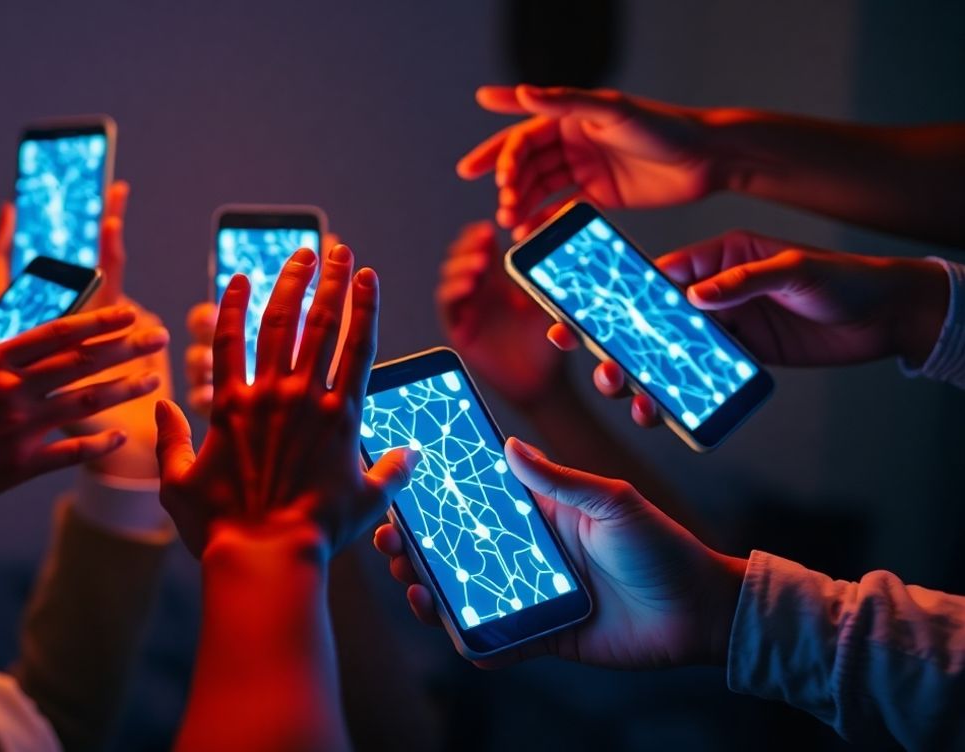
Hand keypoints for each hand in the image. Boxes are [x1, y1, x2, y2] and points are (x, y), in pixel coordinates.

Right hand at [0, 181, 168, 478]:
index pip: (59, 333)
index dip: (100, 321)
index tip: (130, 313)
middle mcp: (10, 389)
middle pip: (82, 362)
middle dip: (127, 348)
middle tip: (161, 337)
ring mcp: (16, 428)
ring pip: (85, 403)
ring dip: (124, 389)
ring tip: (153, 380)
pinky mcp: (17, 466)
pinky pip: (70, 452)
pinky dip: (99, 444)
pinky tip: (121, 436)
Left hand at [156, 246, 418, 557]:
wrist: (266, 553)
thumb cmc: (316, 536)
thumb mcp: (368, 506)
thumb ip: (390, 475)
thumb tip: (413, 457)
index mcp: (341, 417)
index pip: (359, 346)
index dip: (365, 305)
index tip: (368, 275)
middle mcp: (306, 398)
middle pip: (323, 323)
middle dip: (331, 281)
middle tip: (336, 250)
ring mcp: (266, 400)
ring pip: (281, 325)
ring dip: (291, 284)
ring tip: (300, 254)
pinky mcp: (227, 409)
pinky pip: (228, 347)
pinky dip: (233, 312)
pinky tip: (240, 281)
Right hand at [374, 437, 744, 669]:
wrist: (700, 612)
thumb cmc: (662, 547)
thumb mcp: (612, 502)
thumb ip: (559, 480)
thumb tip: (509, 446)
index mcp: (540, 517)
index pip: (475, 503)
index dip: (438, 497)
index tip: (403, 486)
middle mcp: (527, 556)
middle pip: (456, 550)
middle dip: (416, 546)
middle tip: (390, 539)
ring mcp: (532, 597)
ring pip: (466, 596)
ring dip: (431, 591)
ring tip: (411, 582)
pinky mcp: (544, 637)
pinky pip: (498, 643)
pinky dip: (472, 642)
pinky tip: (454, 631)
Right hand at [436, 220, 566, 406]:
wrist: (542, 381)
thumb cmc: (549, 341)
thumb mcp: (549, 301)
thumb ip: (542, 274)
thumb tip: (541, 238)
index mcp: (498, 278)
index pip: (478, 245)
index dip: (478, 235)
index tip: (490, 229)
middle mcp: (478, 290)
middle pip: (459, 256)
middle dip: (468, 247)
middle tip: (483, 244)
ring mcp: (466, 309)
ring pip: (449, 277)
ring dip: (461, 267)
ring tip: (479, 267)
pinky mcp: (458, 330)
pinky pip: (447, 305)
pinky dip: (453, 292)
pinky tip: (469, 287)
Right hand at [458, 85, 718, 236]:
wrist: (707, 159)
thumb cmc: (664, 127)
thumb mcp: (612, 111)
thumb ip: (565, 102)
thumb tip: (521, 93)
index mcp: (571, 115)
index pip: (522, 133)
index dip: (494, 150)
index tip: (468, 168)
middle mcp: (573, 140)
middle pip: (526, 164)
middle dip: (508, 184)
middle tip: (503, 204)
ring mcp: (584, 168)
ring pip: (540, 187)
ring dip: (521, 204)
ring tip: (510, 223)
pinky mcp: (599, 194)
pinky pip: (561, 208)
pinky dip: (544, 220)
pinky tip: (531, 233)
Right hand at [549, 230, 949, 425]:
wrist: (888, 316)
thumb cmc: (844, 279)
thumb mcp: (795, 270)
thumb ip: (742, 281)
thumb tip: (693, 298)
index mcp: (716, 260)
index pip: (654, 277)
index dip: (615, 295)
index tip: (582, 312)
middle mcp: (712, 295)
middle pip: (647, 321)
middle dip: (614, 344)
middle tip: (598, 365)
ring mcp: (723, 331)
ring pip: (664, 355)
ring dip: (638, 376)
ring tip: (624, 393)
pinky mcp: (738, 361)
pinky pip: (696, 380)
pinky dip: (674, 397)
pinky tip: (660, 412)